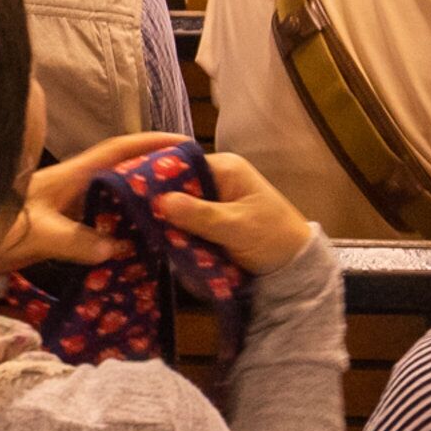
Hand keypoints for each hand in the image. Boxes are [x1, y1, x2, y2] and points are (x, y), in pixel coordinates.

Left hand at [0, 130, 176, 273]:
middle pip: (120, 172)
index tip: (183, 143)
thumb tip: (115, 247)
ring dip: (137, 205)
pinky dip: (117, 232)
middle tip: (188, 188)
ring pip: (110, 200)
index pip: (118, 150)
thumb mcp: (39, 233)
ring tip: (171, 219)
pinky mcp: (57, 226)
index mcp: (71, 175)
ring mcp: (64, 205)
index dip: (150, 143)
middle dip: (153, 175)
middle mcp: (72, 185)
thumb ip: (76, 240)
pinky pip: (97, 224)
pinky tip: (131, 249)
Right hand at [154, 152, 317, 275]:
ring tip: (150, 236)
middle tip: (142, 224)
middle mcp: (216, 179)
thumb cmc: (273, 238)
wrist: (295, 265)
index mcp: (225, 169)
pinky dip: (180, 234)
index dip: (159, 180)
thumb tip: (162, 201)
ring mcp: (213, 201)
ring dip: (171, 224)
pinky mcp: (211, 221)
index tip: (135, 198)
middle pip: (177, 187)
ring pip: (179, 208)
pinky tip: (166, 244)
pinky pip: (186, 223)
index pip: (182, 165)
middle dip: (163, 206)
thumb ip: (201, 215)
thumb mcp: (237, 227)